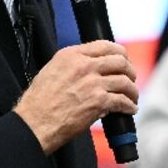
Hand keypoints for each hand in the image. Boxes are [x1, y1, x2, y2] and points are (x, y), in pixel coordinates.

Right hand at [14, 40, 137, 153]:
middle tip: (131, 79)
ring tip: (132, 97)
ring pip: (125, 81)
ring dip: (132, 91)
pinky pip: (122, 101)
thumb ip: (72, 64)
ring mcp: (92, 83)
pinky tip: (129, 109)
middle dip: (130, 71)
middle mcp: (83, 66)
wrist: (35, 122)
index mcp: (71, 55)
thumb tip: (91, 66)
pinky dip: (129, 106)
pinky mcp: (98, 101)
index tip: (123, 61)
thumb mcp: (52, 70)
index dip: (119, 54)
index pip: (105, 45)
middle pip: (120, 61)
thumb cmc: (39, 102)